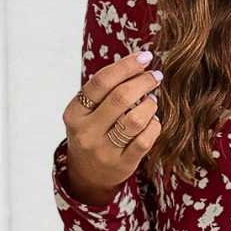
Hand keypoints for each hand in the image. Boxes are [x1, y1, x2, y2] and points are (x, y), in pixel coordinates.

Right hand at [61, 49, 163, 203]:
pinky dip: (154, 125)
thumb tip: (139, 63)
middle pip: (121, 98)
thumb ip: (106, 89)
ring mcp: (103, 150)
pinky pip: (145, 140)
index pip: (101, 82)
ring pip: (135, 119)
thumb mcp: (87, 111)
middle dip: (143, 82)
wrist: (88, 174)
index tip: (145, 57)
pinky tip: (152, 120)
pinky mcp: (122, 164)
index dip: (126, 66)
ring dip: (150, 105)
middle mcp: (86, 132)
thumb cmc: (92, 131)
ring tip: (152, 100)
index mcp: (74, 113)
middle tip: (155, 76)